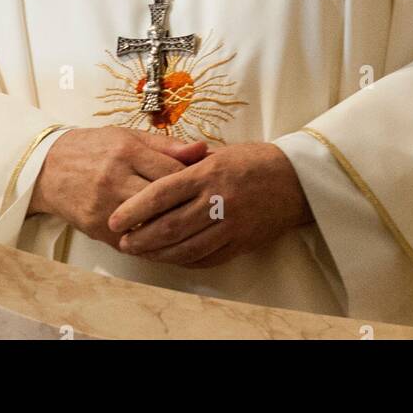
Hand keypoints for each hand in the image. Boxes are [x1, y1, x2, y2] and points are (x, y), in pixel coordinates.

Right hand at [28, 127, 207, 247]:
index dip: (193, 180)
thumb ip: (167, 145)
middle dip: (185, 206)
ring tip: (187, 225)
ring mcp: (105, 206)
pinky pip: (132, 242)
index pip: (172, 172)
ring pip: (150, 225)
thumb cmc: (93, 148)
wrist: (48, 168)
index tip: (204, 184)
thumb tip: (203, 149)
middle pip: (163, 201)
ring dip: (170, 227)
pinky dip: (150, 242)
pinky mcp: (97, 228)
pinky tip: (163, 238)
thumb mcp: (128, 136)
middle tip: (202, 209)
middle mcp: (115, 179)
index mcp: (127, 152)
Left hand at [106, 141, 313, 267]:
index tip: (116, 218)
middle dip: (140, 238)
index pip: (161, 193)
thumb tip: (155, 168)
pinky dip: (184, 261)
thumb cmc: (255, 160)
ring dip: (158, 254)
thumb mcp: (220, 151)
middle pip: (169, 226)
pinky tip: (171, 258)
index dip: (134, 209)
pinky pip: (206, 258)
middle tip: (123, 241)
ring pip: (185, 248)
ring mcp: (230, 225)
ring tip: (142, 253)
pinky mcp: (241, 243)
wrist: (296, 180)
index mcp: (207, 173)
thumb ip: (188, 162)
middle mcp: (217, 200)